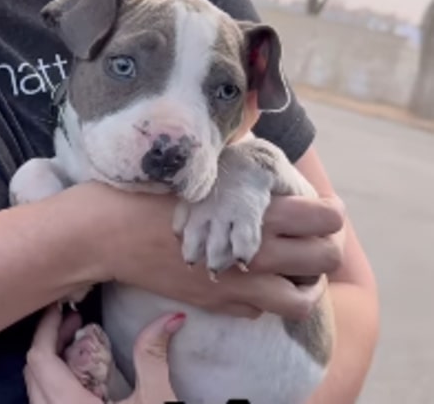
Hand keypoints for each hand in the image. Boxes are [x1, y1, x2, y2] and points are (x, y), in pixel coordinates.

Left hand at [24, 303, 183, 403]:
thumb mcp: (156, 401)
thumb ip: (153, 355)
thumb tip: (171, 317)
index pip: (39, 358)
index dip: (47, 328)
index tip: (62, 308)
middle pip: (33, 372)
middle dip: (50, 342)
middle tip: (75, 324)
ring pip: (36, 394)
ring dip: (51, 367)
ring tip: (79, 350)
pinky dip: (55, 390)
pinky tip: (82, 385)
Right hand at [70, 182, 344, 320]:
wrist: (106, 234)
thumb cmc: (147, 189)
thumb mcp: (196, 164)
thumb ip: (233, 159)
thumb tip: (253, 126)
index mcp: (256, 212)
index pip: (324, 218)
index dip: (330, 213)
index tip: (323, 208)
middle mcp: (257, 253)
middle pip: (325, 259)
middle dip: (327, 248)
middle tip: (314, 237)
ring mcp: (239, 284)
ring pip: (301, 300)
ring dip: (305, 284)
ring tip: (293, 269)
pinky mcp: (218, 303)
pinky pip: (260, 311)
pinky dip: (264, 298)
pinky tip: (250, 279)